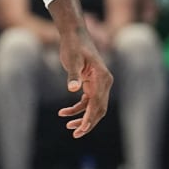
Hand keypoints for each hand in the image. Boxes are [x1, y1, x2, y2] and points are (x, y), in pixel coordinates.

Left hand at [55, 21, 112, 139]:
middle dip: (88, 123)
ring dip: (81, 117)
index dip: (90, 118)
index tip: (81, 130)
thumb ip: (73, 75)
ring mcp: (98, 83)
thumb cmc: (73, 45)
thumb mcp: (72, 60)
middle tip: (75, 134)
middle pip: (99, 109)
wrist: (74, 34)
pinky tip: (63, 112)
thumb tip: (73, 89)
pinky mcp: (91, 83)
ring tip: (68, 126)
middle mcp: (104, 82)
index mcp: (103, 78)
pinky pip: (86, 100)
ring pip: (93, 107)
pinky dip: (77, 108)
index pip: (98, 103)